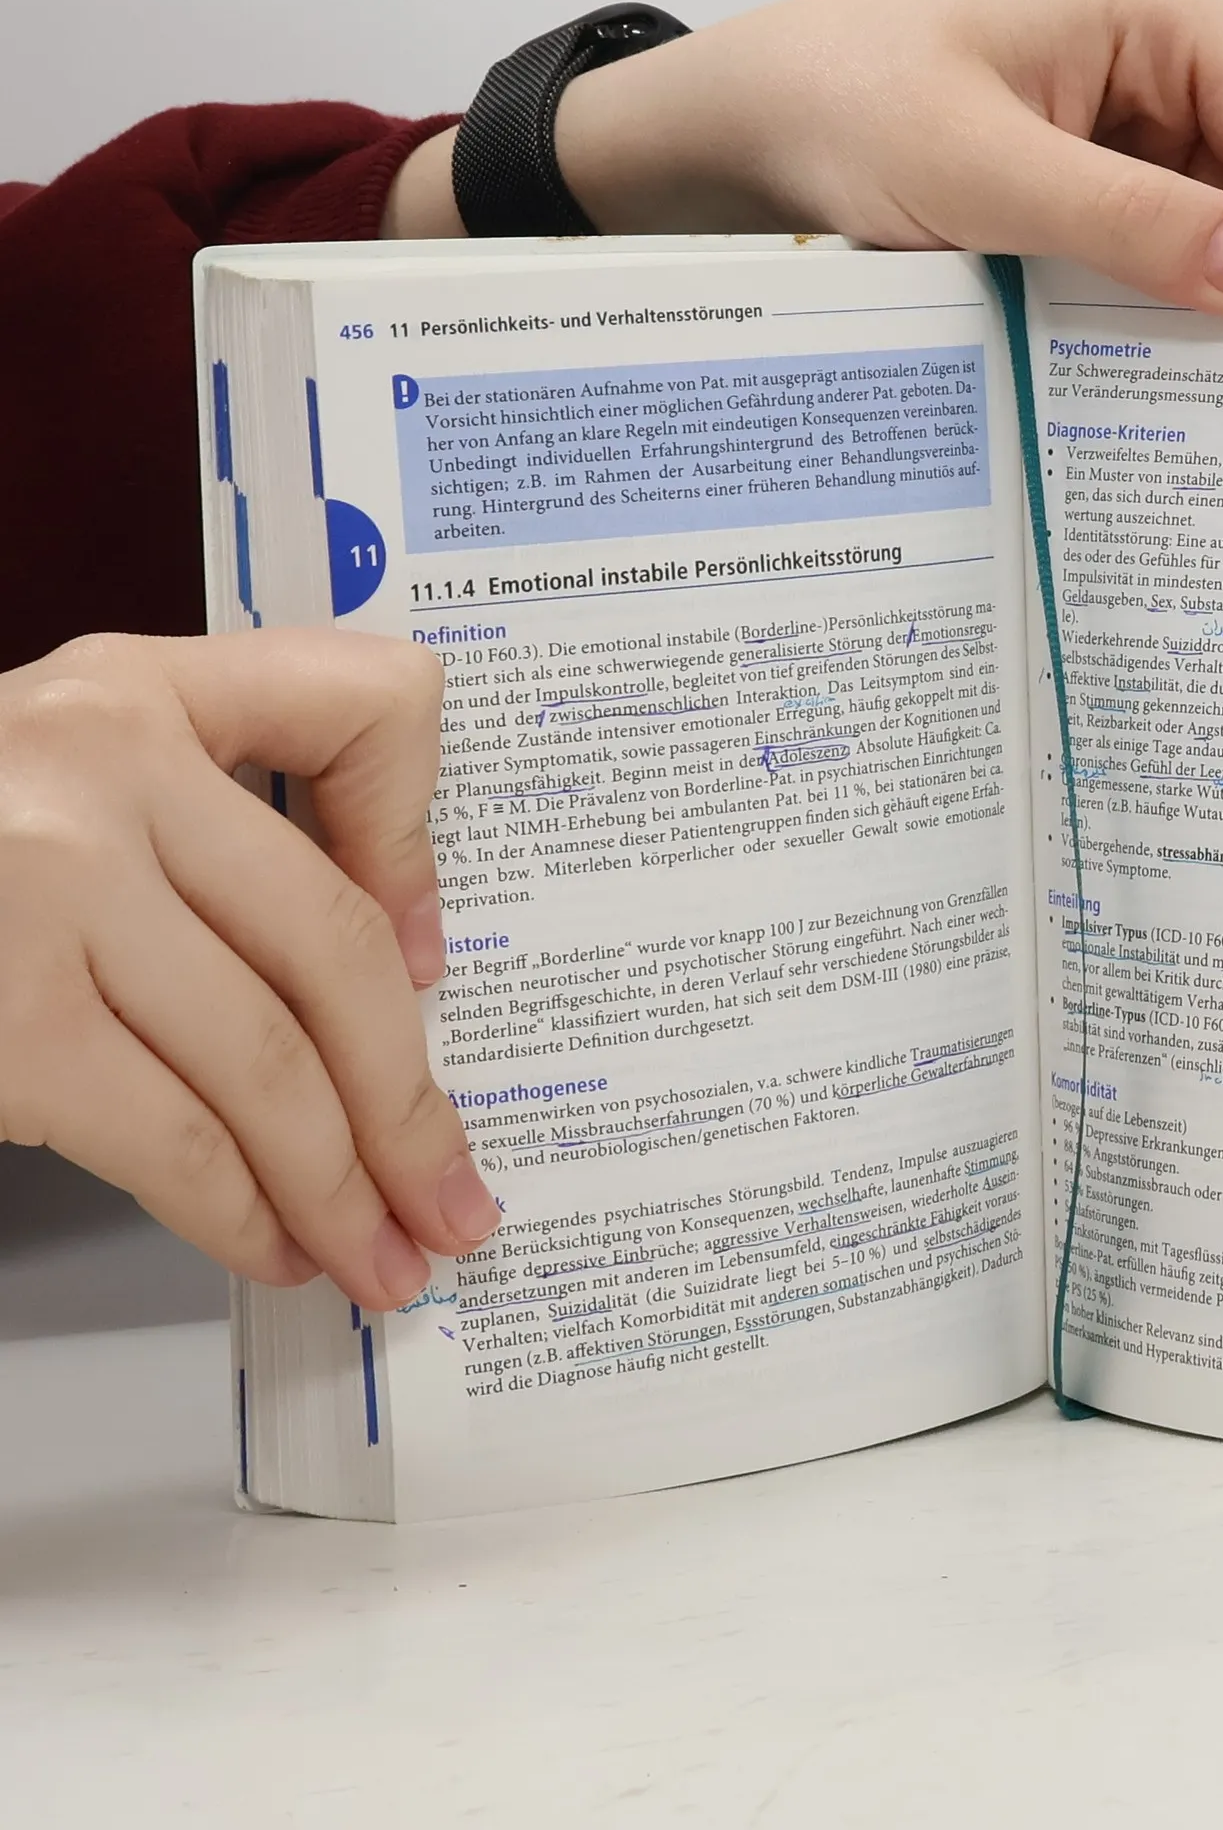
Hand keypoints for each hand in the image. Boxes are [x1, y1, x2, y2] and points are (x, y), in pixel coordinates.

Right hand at [0, 631, 496, 1308]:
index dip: (422, 840)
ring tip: (382, 1256)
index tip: (432, 961)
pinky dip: (241, 1212)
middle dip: (410, 1105)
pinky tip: (274, 1246)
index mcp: (137, 692)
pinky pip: (175, 1136)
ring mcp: (50, 888)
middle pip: (334, 949)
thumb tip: (382, 983)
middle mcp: (102, 767)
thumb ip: (200, 836)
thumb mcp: (63, 789)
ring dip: (343, 1187)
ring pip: (269, 1062)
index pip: (363, 704)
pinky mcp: (3, 1023)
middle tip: (452, 1197)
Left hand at [385, 0, 1222, 314]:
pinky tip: (1114, 368)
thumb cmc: (842, 109)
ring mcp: (1126, 126)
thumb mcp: (988, 174)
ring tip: (1165, 401)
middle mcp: (1164, 60)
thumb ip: (1134, 226)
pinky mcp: (1085, 184)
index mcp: (1166, 11)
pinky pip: (1147, 256)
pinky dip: (1138, 314)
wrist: (738, 131)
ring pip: (1211, 239)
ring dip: (1190, 314)